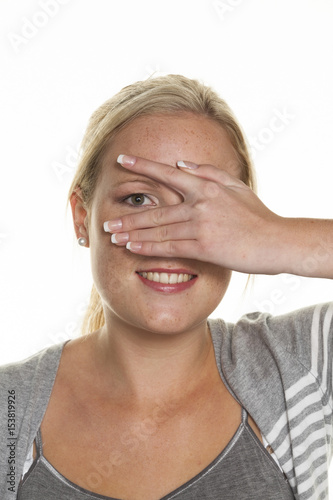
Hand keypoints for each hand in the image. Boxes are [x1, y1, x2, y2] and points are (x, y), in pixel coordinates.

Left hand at [104, 154, 284, 274]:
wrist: (276, 242)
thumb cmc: (257, 215)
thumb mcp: (236, 186)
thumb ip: (208, 172)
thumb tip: (180, 164)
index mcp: (206, 186)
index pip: (168, 173)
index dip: (143, 165)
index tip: (121, 160)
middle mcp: (200, 204)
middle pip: (155, 210)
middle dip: (128, 217)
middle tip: (106, 221)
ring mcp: (200, 226)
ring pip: (158, 230)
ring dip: (133, 234)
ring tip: (113, 237)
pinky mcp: (204, 248)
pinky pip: (170, 248)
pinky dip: (149, 248)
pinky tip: (132, 249)